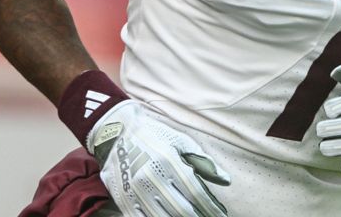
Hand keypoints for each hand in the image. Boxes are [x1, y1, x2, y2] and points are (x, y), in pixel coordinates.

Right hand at [89, 101, 231, 216]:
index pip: (196, 192)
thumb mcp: (180, 141)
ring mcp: (135, 191)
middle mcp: (152, 178)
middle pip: (182, 209)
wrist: (114, 132)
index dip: (210, 207)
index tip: (221, 215)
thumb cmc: (153, 136)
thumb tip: (226, 181)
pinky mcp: (123, 199)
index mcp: (169, 162)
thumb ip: (203, 162)